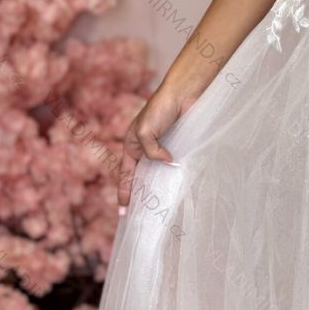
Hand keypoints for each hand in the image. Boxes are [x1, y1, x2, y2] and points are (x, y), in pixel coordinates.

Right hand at [118, 85, 194, 213]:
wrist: (185, 93)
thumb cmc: (161, 108)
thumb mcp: (146, 131)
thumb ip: (151, 152)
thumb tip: (167, 165)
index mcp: (131, 144)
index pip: (125, 173)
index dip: (124, 192)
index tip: (123, 212)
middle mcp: (145, 148)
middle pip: (140, 176)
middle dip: (140, 194)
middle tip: (141, 216)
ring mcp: (162, 148)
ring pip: (157, 173)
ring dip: (158, 187)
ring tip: (159, 208)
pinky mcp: (178, 147)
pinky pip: (173, 166)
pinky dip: (174, 177)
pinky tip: (176, 189)